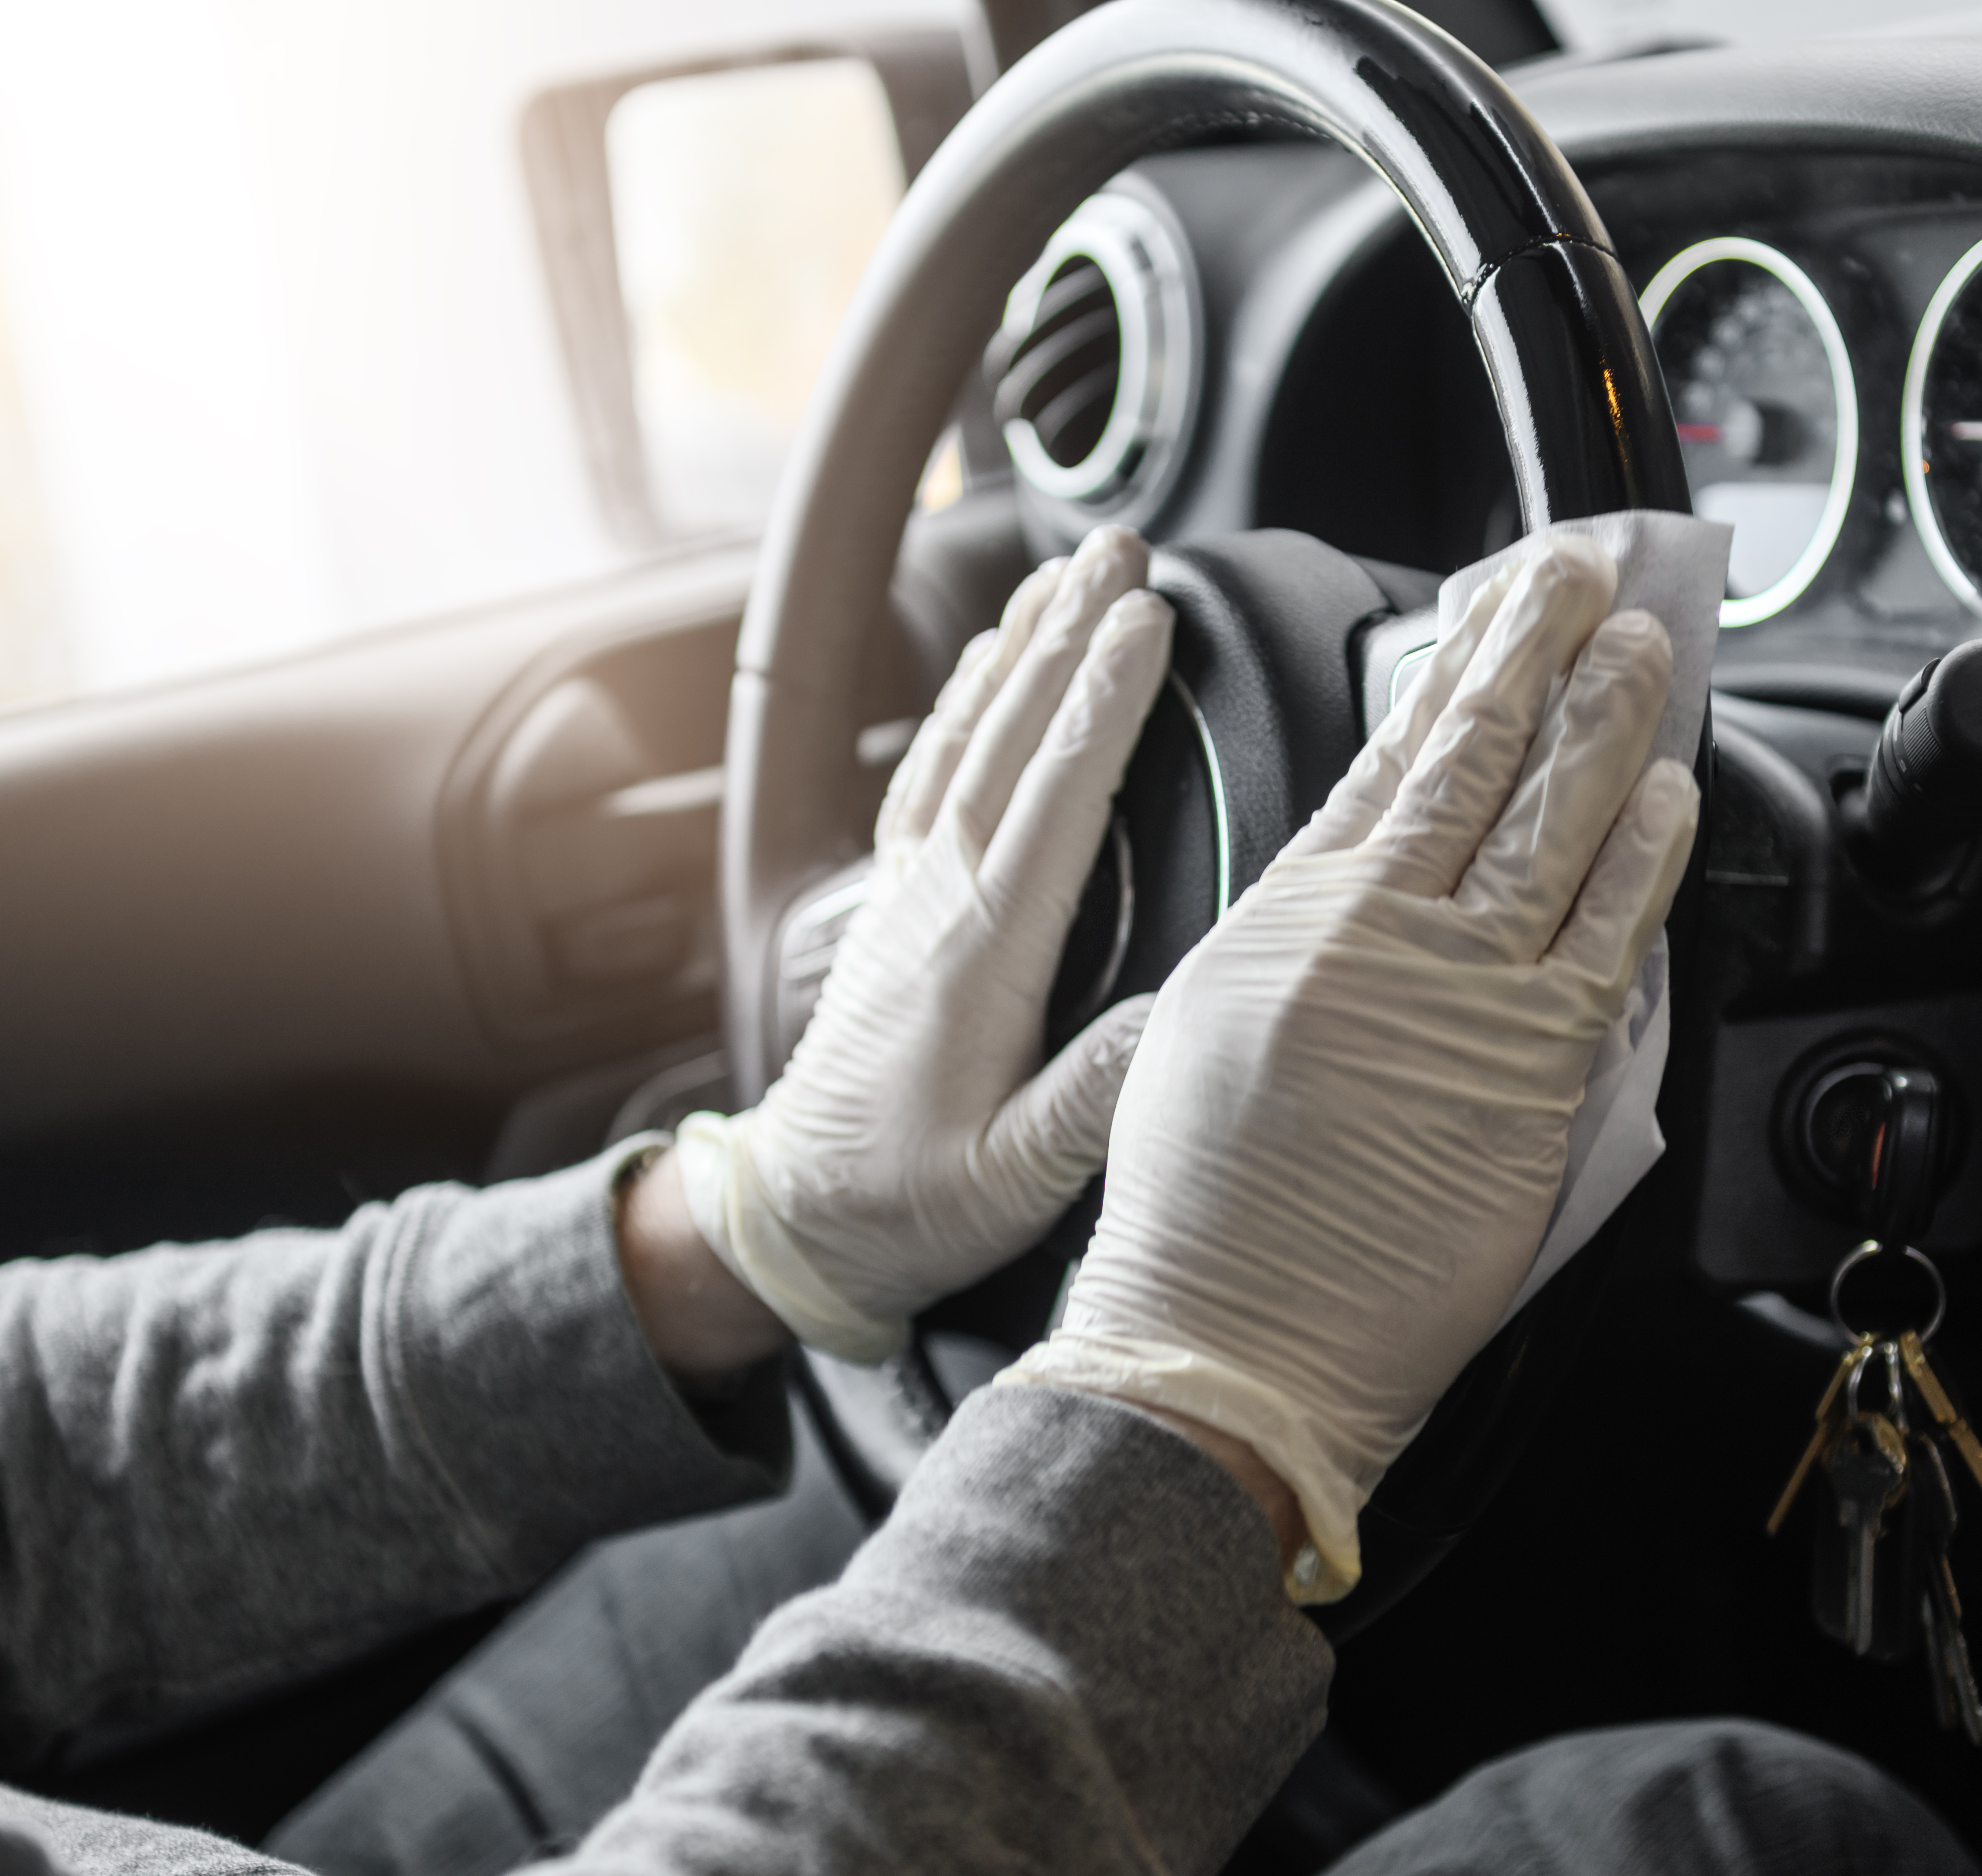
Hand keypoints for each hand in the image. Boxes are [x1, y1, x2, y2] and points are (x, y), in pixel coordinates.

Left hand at [667, 527, 1173, 1367]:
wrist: (796, 1219)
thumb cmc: (907, 1203)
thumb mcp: (1014, 1181)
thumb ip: (1096, 1099)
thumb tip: (1185, 1016)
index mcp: (983, 955)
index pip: (1056, 797)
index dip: (1104, 703)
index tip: (1147, 621)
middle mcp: (940, 901)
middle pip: (1013, 737)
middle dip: (1070, 634)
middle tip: (1124, 550)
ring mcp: (911, 893)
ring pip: (968, 737)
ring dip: (1018, 648)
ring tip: (1064, 572)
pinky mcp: (897, 904)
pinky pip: (932, 770)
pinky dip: (966, 703)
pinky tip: (990, 663)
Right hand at [1000, 538, 1698, 1600]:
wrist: (1224, 1334)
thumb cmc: (1206, 1212)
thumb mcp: (1209, 1026)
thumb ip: (1298, 939)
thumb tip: (1369, 872)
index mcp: (1288, 914)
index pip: (1391, 755)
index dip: (1453, 664)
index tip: (1493, 603)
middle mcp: (1373, 932)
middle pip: (1477, 755)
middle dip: (1539, 647)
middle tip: (1585, 575)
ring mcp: (1458, 993)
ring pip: (1554, 819)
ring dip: (1607, 719)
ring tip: (1642, 647)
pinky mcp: (1532, 1065)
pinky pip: (1609, 930)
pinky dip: (1645, 849)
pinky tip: (1670, 790)